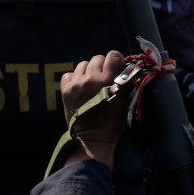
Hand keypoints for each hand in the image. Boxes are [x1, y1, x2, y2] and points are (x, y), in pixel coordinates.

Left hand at [60, 51, 129, 169]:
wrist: (92, 139)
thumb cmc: (113, 123)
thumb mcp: (126, 101)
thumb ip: (125, 83)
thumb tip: (127, 69)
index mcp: (108, 80)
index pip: (113, 55)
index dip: (116, 60)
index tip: (117, 67)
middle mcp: (91, 78)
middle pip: (97, 58)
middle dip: (102, 66)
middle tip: (104, 78)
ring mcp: (76, 83)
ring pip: (83, 64)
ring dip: (88, 71)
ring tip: (91, 84)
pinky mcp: (65, 89)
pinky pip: (69, 74)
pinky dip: (75, 78)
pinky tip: (80, 88)